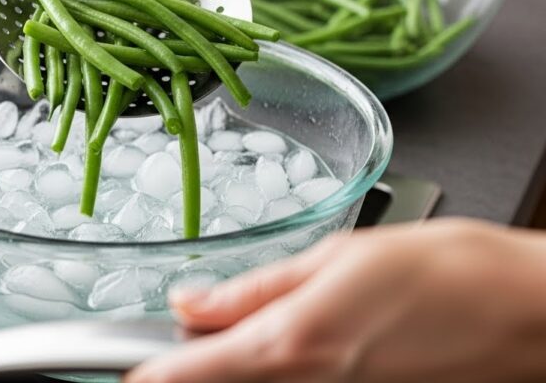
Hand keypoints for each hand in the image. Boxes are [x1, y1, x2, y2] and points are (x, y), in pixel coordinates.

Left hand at [125, 219, 545, 382]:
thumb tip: (192, 303)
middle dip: (189, 367)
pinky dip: (277, 374)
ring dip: (233, 368)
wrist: (525, 314)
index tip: (123, 368)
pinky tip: (296, 345)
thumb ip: (253, 289)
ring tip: (241, 331)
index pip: (188, 373)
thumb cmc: (445, 271)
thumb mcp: (334, 258)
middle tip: (191, 331)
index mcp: (290, 344)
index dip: (146, 373)